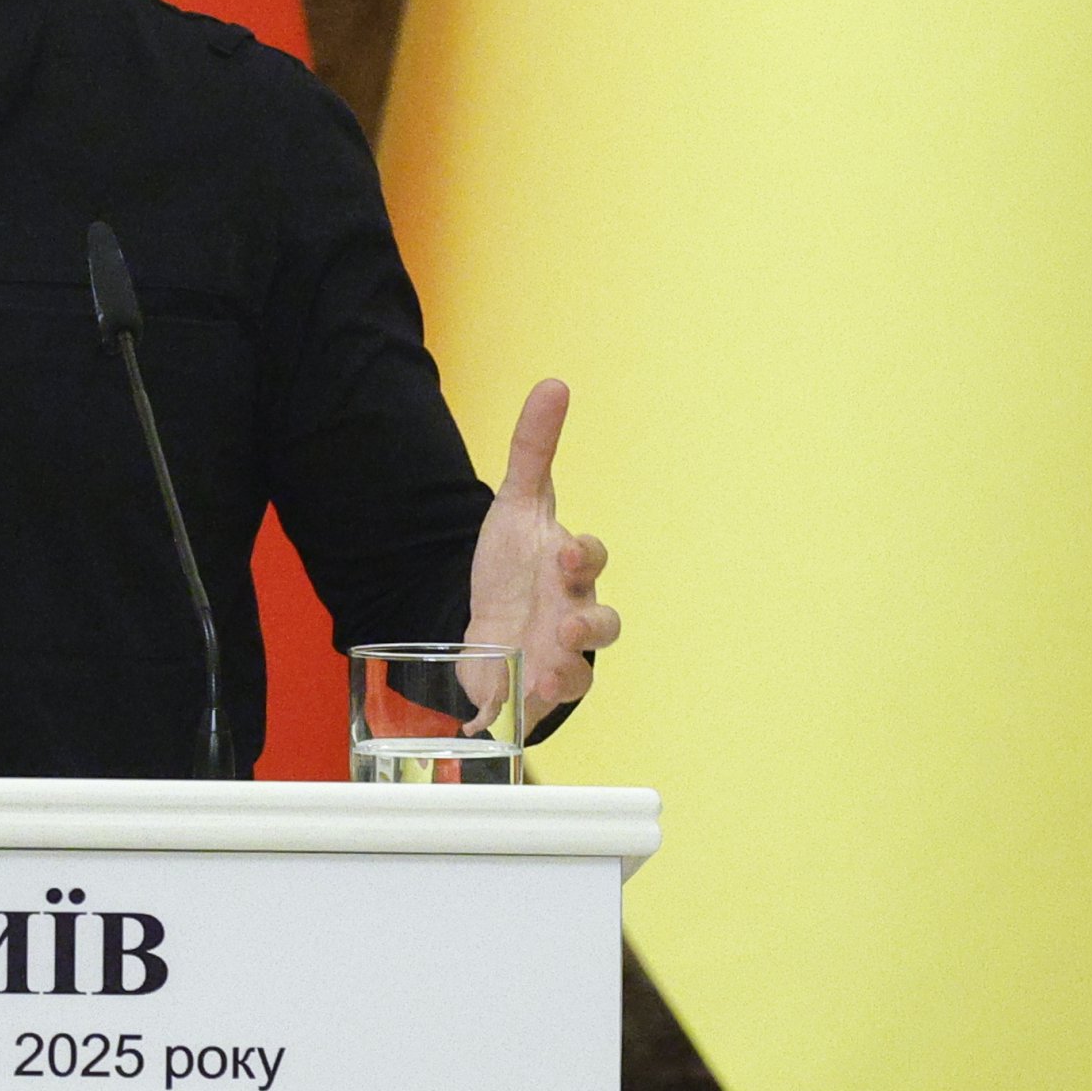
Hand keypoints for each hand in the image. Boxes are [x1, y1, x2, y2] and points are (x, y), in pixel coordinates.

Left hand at [465, 379, 616, 732]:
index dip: (585, 555)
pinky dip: (531, 706)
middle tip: (564, 622)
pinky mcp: (534, 691)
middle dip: (588, 625)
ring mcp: (559, 657)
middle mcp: (573, 614)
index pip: (592, 559)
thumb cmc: (515, 564)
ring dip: (568, 670)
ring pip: (582, 670)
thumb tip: (554, 383)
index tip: (564, 549)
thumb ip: (533, 447)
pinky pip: (545, 705)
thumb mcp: (517, 504)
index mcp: (569, 568)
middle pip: (603, 624)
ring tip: (546, 668)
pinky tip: (513, 703)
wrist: (488, 624)